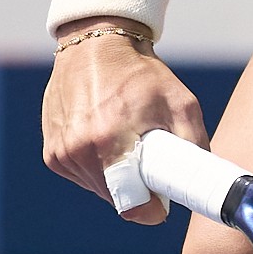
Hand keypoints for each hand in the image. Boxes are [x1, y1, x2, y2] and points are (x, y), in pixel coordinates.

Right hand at [43, 30, 201, 224]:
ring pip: (99, 190)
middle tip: (148, 160)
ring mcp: (61, 153)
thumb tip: (201, 181)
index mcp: (109, 139)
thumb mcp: (180, 102)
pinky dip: (97, 167)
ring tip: (125, 142)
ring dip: (117, 178)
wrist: (95, 45)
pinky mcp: (51, 153)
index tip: (163, 201)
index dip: (152, 208)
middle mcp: (78, 149)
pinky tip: (104, 140)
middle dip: (137, 188)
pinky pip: (83, 177)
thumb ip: (195, 144)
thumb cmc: (140, 74)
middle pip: (118, 199)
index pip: (131, 204)